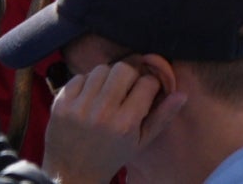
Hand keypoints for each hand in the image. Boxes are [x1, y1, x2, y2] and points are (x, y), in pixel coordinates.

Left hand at [43, 59, 170, 183]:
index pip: (146, 83)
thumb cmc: (110, 157)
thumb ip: (162, 117)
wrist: (71, 174)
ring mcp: (79, 107)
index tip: (146, 90)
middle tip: (127, 88)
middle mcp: (102, 113)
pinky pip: (79, 77)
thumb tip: (182, 94)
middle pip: (123, 68)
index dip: (150, 84)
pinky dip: (86, 83)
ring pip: (101, 69)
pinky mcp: (61, 104)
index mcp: (125, 124)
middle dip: (129, 75)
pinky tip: (89, 98)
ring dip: (107, 78)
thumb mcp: (140, 143)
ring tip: (107, 93)